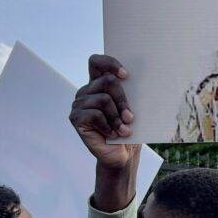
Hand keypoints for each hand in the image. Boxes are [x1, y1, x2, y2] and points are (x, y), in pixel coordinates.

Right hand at [70, 55, 137, 169]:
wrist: (122, 154)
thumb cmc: (129, 129)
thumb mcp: (132, 108)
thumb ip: (130, 92)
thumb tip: (142, 78)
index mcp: (98, 85)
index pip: (96, 62)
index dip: (110, 63)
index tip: (126, 75)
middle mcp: (86, 92)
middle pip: (107, 81)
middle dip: (123, 99)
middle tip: (130, 117)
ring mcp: (79, 104)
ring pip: (103, 99)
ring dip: (117, 116)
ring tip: (123, 129)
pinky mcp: (75, 118)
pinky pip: (94, 114)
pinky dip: (108, 125)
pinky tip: (111, 134)